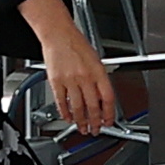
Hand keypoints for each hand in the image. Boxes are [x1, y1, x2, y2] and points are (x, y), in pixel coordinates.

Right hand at [29, 6, 118, 136]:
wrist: (58, 34)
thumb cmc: (76, 44)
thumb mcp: (95, 60)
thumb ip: (99, 79)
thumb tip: (101, 99)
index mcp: (98, 71)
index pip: (107, 98)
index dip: (109, 113)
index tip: (108, 121)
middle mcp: (85, 76)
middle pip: (92, 106)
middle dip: (95, 122)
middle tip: (95, 130)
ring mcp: (70, 80)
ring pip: (78, 107)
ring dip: (81, 121)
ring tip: (83, 128)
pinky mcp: (56, 81)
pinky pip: (62, 102)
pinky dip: (65, 112)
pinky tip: (68, 117)